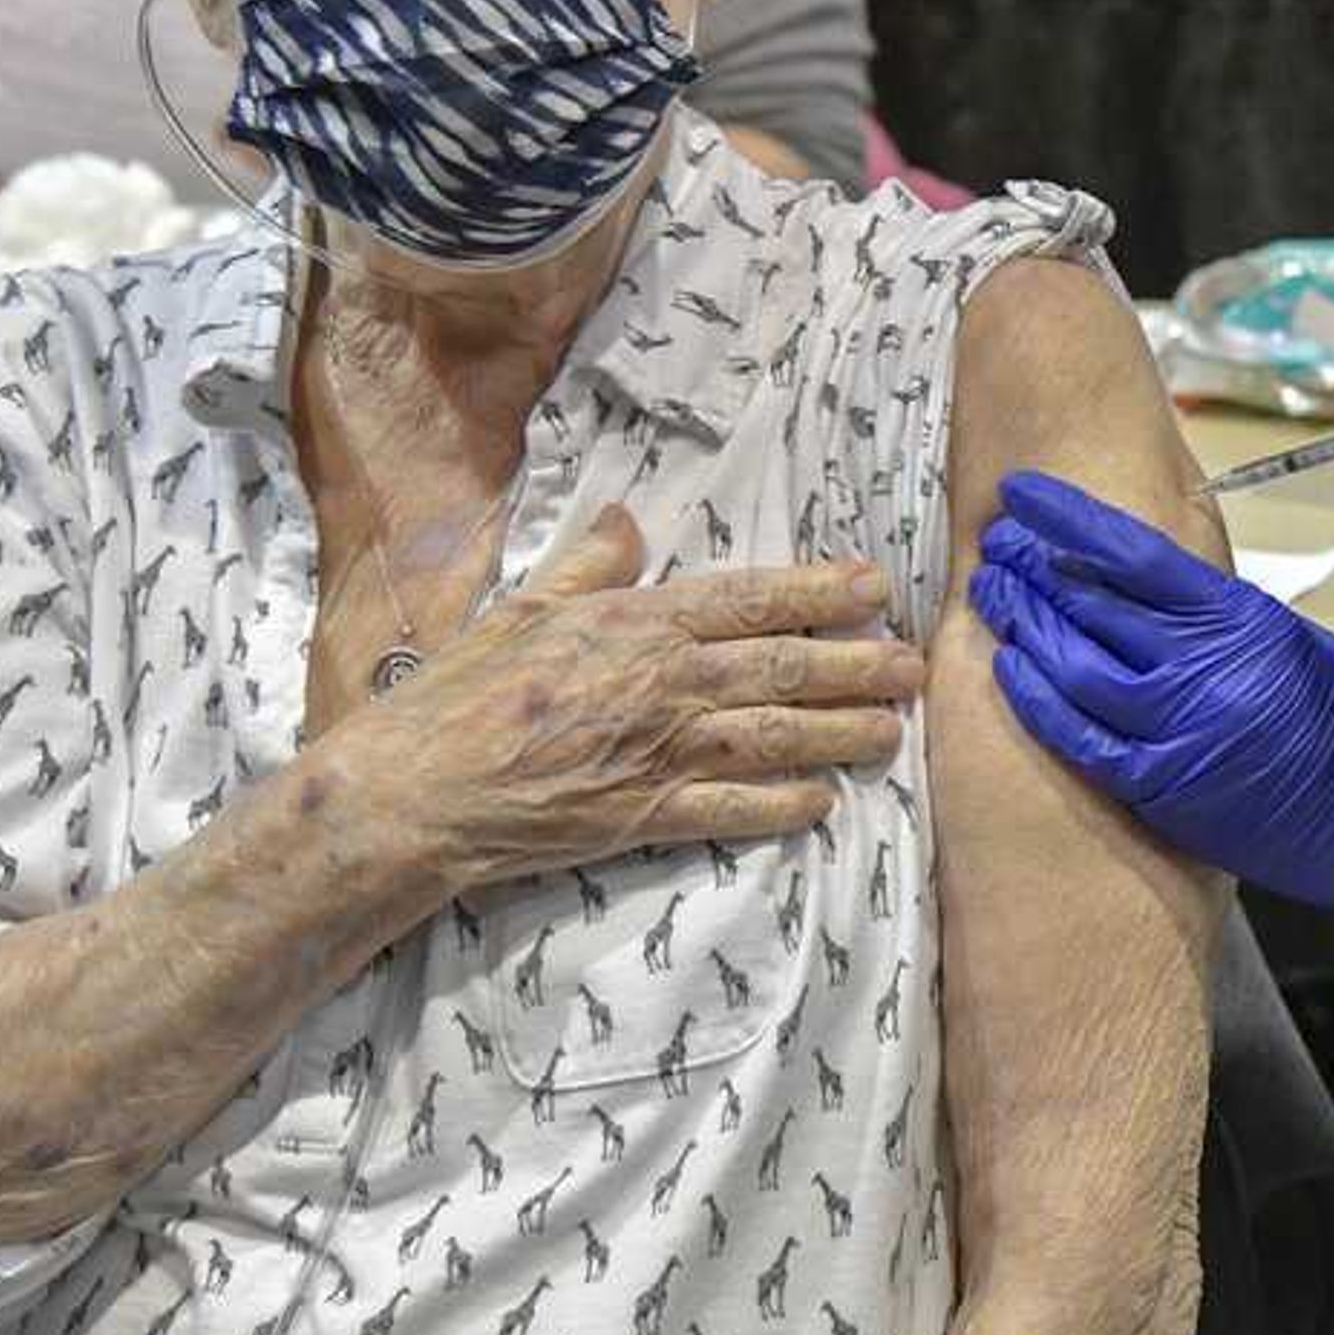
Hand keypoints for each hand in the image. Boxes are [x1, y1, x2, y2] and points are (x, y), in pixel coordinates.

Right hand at [357, 505, 920, 893]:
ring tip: (893, 730)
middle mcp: (666, 683)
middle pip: (785, 670)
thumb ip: (588, 563)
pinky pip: (737, 808)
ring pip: (778, 738)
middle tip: (913, 665)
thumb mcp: (524, 606)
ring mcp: (663, 752)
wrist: (420, 789)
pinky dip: (786, 805)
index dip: (822, 593)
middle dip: (858, 665)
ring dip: (843, 733)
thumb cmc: (461, 693)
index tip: (875, 587)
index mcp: (639, 623)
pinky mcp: (650, 815)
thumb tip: (624, 518)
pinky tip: (824, 801)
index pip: (752, 601)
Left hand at [967, 471, 1333, 920]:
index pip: (1129, 551)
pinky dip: (1038, 700)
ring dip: (1024, 625)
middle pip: (1088, 604)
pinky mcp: (1164, 788)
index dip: (1064, 517)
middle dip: (1031, 567)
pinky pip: (1081, 738)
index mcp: (1236, 617)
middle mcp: (1201, 669)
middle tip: (996, 543)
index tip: (1022, 493)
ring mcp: (1178, 732)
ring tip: (995, 594)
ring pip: (1072, 667)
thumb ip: (1212, 613)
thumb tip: (1136, 585)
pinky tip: (1010, 668)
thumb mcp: (1287, 637)